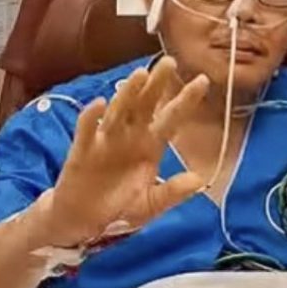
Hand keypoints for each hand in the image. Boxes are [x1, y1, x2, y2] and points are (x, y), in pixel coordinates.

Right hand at [44, 57, 207, 245]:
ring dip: (129, 93)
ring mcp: (107, 141)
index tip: (203, 80)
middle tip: (169, 62)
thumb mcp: (150, 205)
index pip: (172, 118)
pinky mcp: (83, 151)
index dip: (186, 100)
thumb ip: (172, 192)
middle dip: (157, 84)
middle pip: (146, 105)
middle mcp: (131, 137)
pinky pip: (88, 131)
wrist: (84, 225)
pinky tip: (99, 104)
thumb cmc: (119, 210)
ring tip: (140, 75)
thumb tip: (199, 179)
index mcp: (151, 146)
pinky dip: (92, 118)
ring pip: (120, 111)